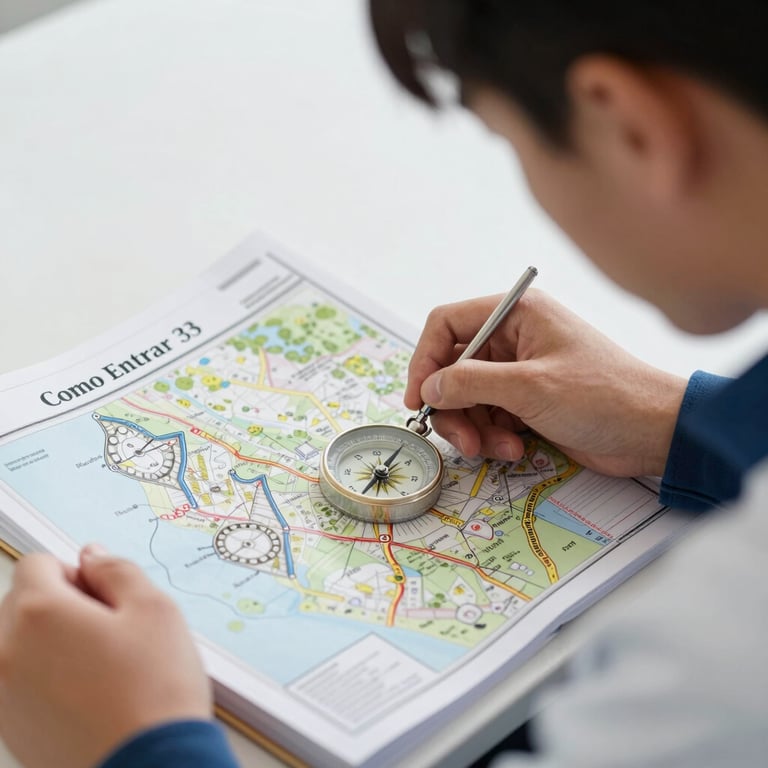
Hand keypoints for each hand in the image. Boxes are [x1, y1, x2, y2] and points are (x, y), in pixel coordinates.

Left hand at [0, 546, 211, 767]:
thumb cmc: (155, 686)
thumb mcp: (154, 610)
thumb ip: (117, 570)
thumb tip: (91, 555)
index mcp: (38, 613)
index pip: (37, 564)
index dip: (76, 572)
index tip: (106, 598)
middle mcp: (5, 651)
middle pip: (21, 603)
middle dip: (60, 605)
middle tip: (110, 632)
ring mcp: (3, 695)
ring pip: (18, 644)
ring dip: (50, 643)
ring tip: (101, 669)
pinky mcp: (10, 730)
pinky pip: (20, 683)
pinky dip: (46, 679)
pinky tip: (89, 698)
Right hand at [404, 289, 686, 477]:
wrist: (653, 432)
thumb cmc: (602, 396)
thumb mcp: (529, 387)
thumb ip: (470, 383)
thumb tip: (428, 388)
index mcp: (515, 314)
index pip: (447, 324)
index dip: (425, 360)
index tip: (417, 398)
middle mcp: (513, 337)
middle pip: (453, 368)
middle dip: (453, 406)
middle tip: (462, 440)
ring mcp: (519, 371)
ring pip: (468, 397)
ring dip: (474, 427)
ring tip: (496, 448)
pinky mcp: (527, 401)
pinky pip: (489, 415)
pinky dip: (493, 436)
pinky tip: (514, 450)